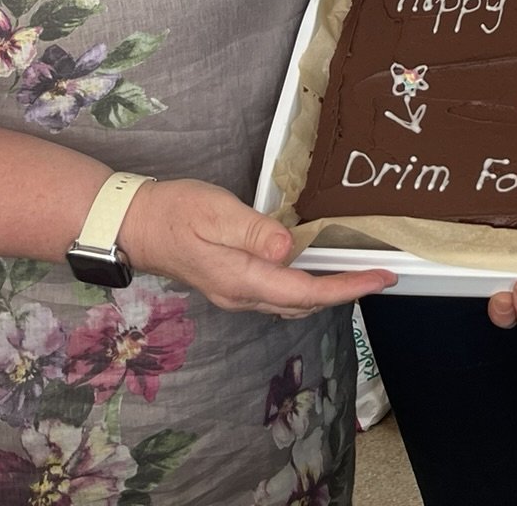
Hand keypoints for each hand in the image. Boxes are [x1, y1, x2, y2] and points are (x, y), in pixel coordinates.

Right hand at [117, 178, 394, 316]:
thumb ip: (253, 231)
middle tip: (381, 275)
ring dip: (327, 293)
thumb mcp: (214, 212)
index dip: (348, 287)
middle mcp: (242, 296)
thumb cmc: (174, 212)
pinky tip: (316, 271)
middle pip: (304, 303)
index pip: (306, 292)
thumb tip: (289, 249)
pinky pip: (279, 295)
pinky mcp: (231, 285)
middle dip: (345, 292)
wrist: (134, 225)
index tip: (382, 277)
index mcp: (242, 280)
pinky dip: (306, 288)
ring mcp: (235, 294)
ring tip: (358, 275)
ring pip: (292, 303)